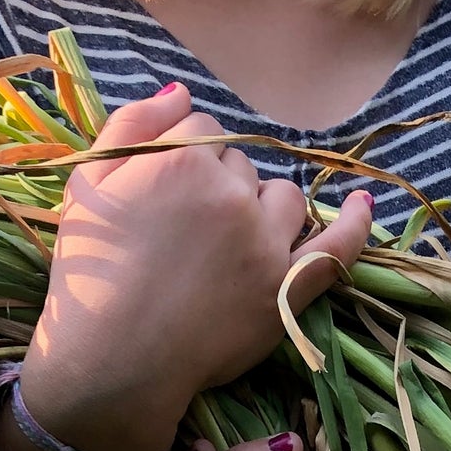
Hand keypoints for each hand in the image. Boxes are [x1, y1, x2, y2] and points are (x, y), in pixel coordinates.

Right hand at [18, 84, 372, 450]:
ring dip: (266, 206)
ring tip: (235, 240)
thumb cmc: (90, 275)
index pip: (201, 130)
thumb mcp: (88, 185)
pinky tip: (362, 206)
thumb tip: (182, 91)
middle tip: (188, 233)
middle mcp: (232, 195)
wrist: (112, 358)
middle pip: (242, 166)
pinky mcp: (284, 291)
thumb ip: (132, 126)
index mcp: (183, 160)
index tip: (166, 195)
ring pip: (284, 199)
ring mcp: (264, 244)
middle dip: (221, 186)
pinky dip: (354, 226)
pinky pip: (335, 250)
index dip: (184, 159)